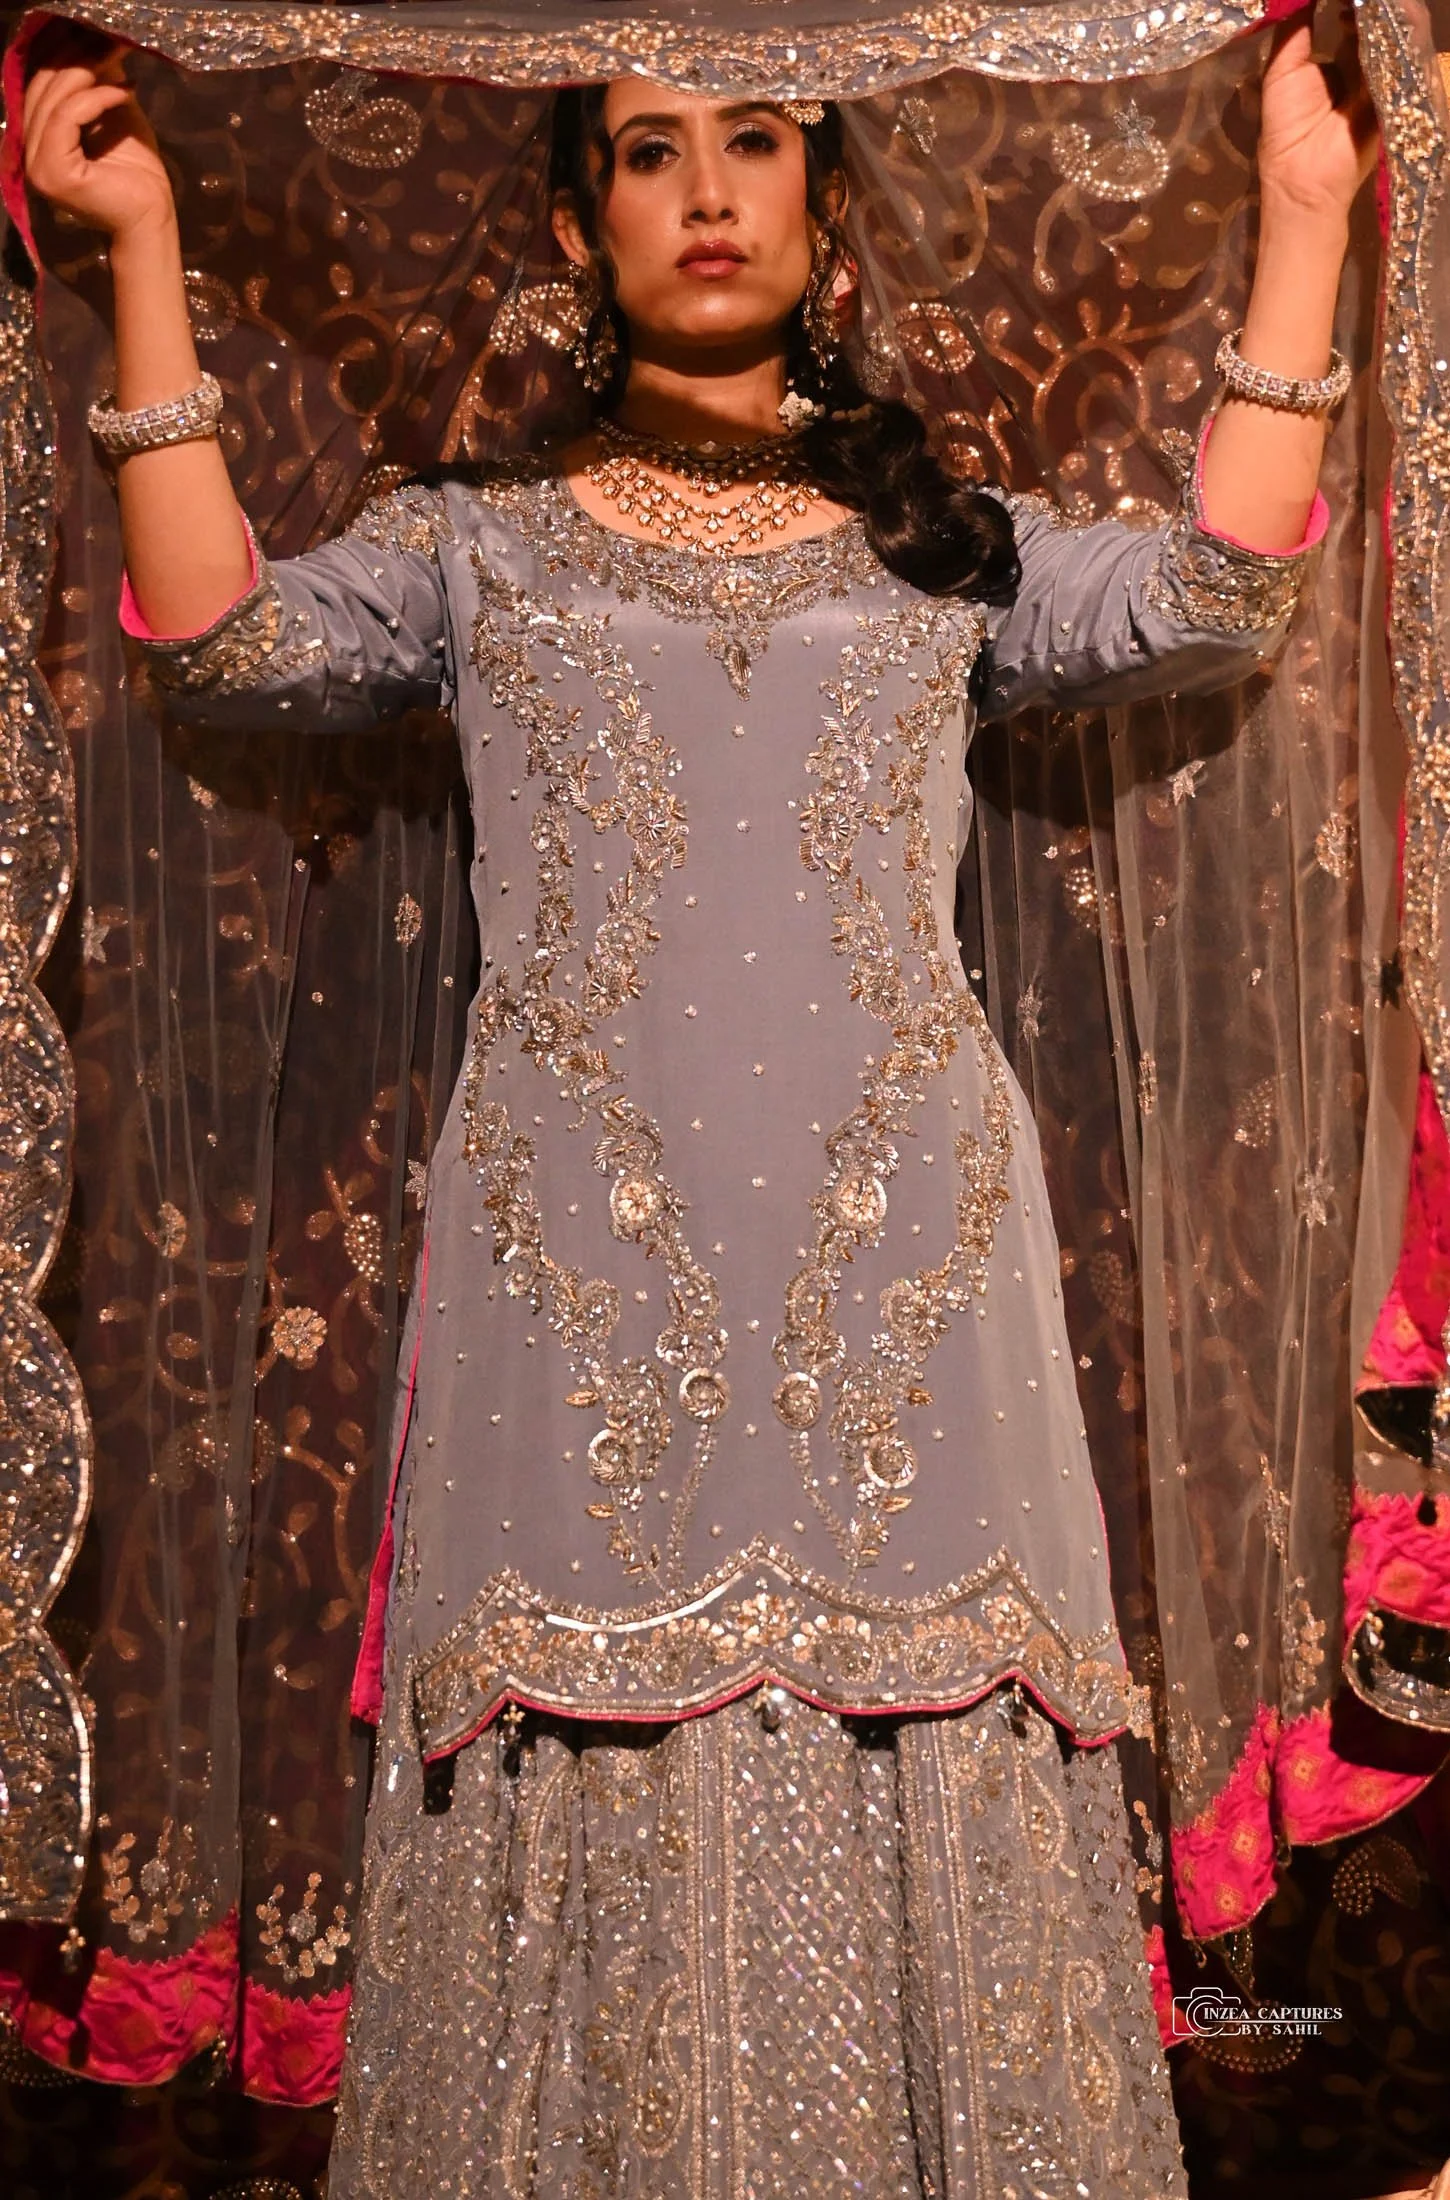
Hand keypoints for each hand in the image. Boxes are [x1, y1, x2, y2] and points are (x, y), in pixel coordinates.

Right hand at [24, 42, 175, 240]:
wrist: (152, 217)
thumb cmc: (136, 171)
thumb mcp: (113, 112)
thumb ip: (97, 82)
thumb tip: (93, 40)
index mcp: (35, 137)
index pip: (37, 83)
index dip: (62, 54)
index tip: (93, 35)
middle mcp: (26, 151)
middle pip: (41, 87)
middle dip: (74, 57)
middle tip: (108, 41)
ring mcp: (35, 165)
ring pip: (53, 100)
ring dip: (87, 73)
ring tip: (117, 59)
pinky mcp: (52, 173)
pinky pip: (66, 118)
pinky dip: (95, 98)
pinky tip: (123, 91)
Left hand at [1256, 14, 1378, 226]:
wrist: (1305, 176)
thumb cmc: (1285, 126)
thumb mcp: (1282, 68)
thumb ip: (1295, 28)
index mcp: (1334, 61)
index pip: (1349, 18)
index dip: (1346, 1)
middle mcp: (1360, 66)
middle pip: (1372, 23)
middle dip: (1364, 5)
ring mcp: (1379, 78)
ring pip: (1387, 36)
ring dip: (1382, 15)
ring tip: (1373, 2)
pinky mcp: (1395, 91)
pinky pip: (1399, 56)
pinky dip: (1395, 35)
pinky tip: (1389, 16)